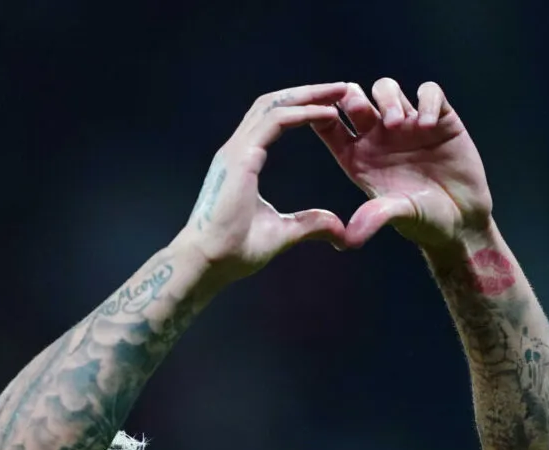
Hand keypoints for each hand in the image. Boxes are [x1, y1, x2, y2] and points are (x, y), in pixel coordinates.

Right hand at [176, 83, 350, 280]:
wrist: (207, 262)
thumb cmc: (234, 251)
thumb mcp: (283, 233)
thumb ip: (309, 225)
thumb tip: (339, 229)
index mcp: (243, 161)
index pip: (274, 120)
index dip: (302, 109)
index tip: (331, 107)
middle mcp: (237, 150)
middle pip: (275, 104)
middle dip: (308, 93)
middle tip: (341, 88)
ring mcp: (236, 151)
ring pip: (274, 105)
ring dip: (308, 95)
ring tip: (339, 91)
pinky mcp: (240, 157)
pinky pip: (275, 122)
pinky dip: (303, 113)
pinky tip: (328, 114)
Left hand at [314, 79, 491, 249]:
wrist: (462, 220)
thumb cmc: (423, 220)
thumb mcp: (396, 216)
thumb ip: (373, 218)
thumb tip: (348, 240)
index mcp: (356, 156)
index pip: (328, 125)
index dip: (320, 112)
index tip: (322, 112)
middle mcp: (378, 137)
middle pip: (353, 98)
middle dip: (353, 98)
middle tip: (361, 110)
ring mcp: (408, 124)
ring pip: (386, 89)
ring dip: (388, 99)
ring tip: (398, 124)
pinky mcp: (440, 119)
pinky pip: (429, 92)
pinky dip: (427, 101)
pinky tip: (428, 124)